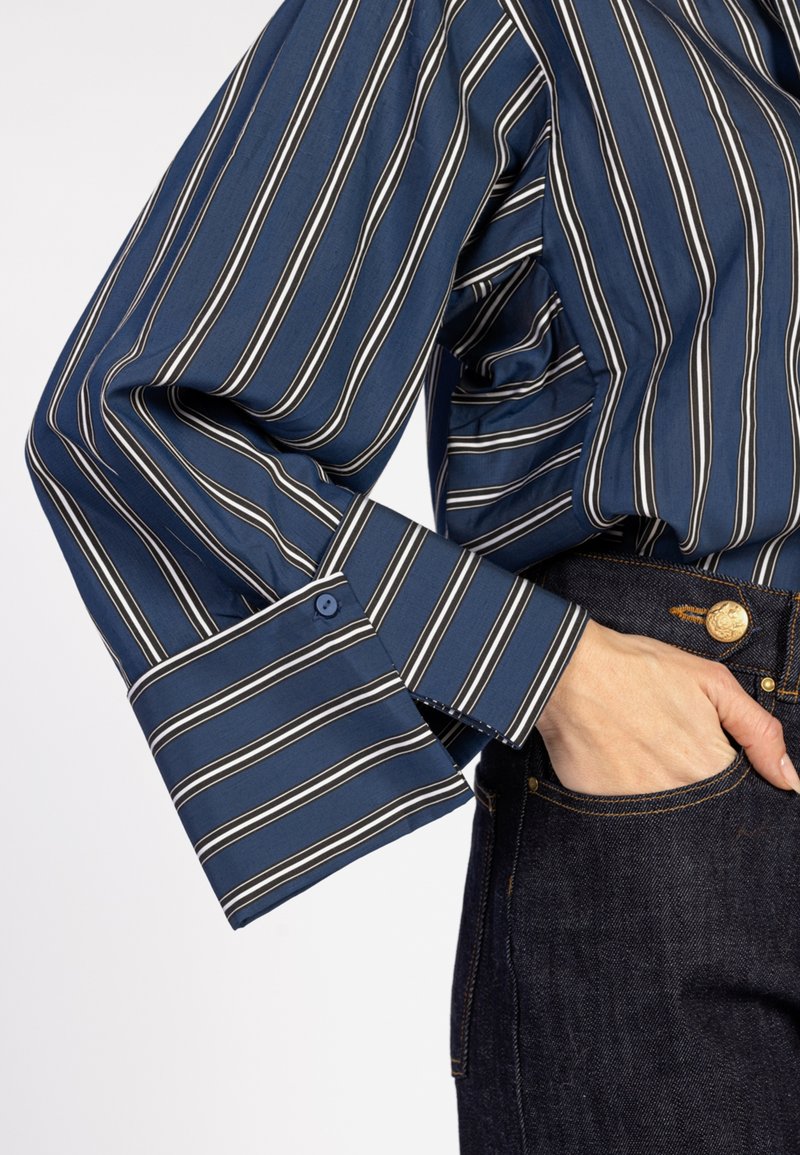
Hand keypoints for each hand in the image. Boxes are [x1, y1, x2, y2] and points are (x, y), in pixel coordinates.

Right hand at [536, 618, 799, 794]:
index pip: (739, 799)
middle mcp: (679, 796)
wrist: (567, 670)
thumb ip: (759, 731)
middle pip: (704, 815)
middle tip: (670, 754)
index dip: (728, 782)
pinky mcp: (601, 810)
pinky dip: (629, 801)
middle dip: (696, 794)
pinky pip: (626, 820)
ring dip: (664, 799)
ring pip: (668, 821)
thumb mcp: (712, 682)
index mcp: (710, 766)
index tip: (708, 760)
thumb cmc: (640, 669)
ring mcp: (638, 807)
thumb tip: (790, 781)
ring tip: (645, 759)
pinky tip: (620, 767)